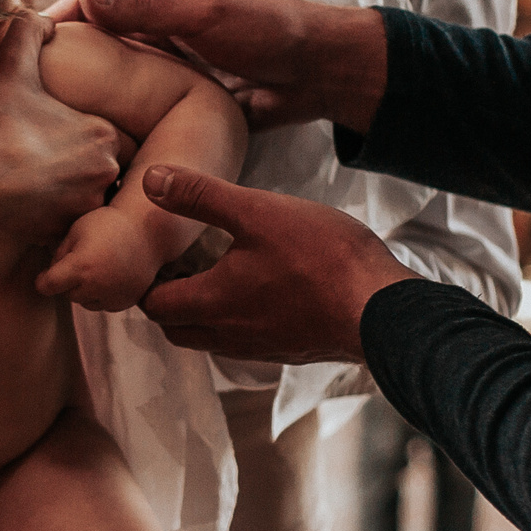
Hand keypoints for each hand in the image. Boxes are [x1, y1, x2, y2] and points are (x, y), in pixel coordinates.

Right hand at [0, 13, 130, 247]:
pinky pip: (71, 227)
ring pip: (89, 197)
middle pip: (102, 168)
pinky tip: (31, 207)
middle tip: (46, 162)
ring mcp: (86, 207)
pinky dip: (56, 219)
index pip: (108, 135)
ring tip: (40, 186)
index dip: (80, 136)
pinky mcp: (65, 233)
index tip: (55, 139)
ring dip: (72, 194)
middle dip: (80, 166)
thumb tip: (43, 16)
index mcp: (103, 132)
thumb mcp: (10, 66)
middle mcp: (105, 171)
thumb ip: (29, 31)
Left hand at [36, 205, 167, 311]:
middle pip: (67, 295)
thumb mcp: (76, 230)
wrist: (148, 231)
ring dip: (86, 290)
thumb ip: (59, 254)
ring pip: (86, 302)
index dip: (43, 281)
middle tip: (82, 260)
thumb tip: (49, 275)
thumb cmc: (109, 224)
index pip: (48, 286)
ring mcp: (113, 296)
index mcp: (80, 267)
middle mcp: (96, 286)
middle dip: (68, 282)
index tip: (44, 276)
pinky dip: (103, 294)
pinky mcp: (126, 302)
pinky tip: (111, 273)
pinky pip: (104, 304)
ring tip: (98, 266)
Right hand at [44, 0, 387, 133]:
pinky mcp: (180, 102)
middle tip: (15, 98)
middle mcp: (153, 33)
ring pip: (109, 83)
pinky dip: (114, 123)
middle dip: (53, 65)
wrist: (319, 70)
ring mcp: (166, 70)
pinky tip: (94, 150)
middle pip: (90, 47)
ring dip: (80, 99)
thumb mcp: (205, 12)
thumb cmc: (267, 29)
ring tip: (42, 130)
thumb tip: (86, 1)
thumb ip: (147, 8)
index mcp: (153, 3)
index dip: (47, 24)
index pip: (85, 8)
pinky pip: (137, 112)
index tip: (8, 47)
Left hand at [134, 166, 415, 363]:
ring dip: (203, 311)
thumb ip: (200, 196)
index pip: (153, 305)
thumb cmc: (321, 258)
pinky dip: (237, 319)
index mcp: (210, 304)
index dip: (147, 279)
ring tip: (219, 270)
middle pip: (176, 329)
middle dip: (170, 299)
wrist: (383, 309)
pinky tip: (261, 288)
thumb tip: (151, 181)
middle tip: (182, 262)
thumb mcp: (256, 211)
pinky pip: (246, 341)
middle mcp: (227, 336)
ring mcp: (260, 348)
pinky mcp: (290, 350)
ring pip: (211, 338)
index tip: (159, 252)